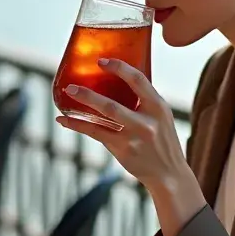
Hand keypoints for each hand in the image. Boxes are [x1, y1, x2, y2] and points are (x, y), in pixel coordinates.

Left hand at [56, 58, 191, 189]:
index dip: (119, 68)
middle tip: (71, 85)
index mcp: (158, 107)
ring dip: (82, 107)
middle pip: (113, 105)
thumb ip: (144, 101)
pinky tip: (65, 120)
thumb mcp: (161, 116)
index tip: (101, 61)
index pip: (138, 80)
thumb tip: (117, 80)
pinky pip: (96, 134)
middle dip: (89, 94)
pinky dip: (78, 126)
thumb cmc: (162, 141)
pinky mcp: (123, 150)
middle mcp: (147, 122)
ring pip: (103, 119)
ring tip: (67, 94)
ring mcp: (133, 138)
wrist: (170, 174)